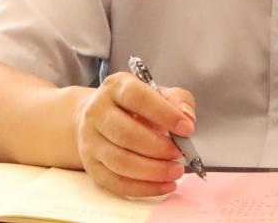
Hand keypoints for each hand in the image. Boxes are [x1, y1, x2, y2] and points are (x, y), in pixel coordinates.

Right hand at [75, 72, 196, 197]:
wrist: (95, 116)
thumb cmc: (132, 106)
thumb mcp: (155, 92)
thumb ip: (177, 99)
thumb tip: (187, 118)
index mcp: (115, 88)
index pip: (137, 98)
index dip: (164, 114)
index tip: (186, 128)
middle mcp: (97, 112)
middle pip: (126, 134)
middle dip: (158, 148)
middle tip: (179, 153)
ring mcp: (91, 140)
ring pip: (121, 161)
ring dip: (153, 171)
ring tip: (175, 171)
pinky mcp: (91, 165)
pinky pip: (116, 183)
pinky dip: (144, 188)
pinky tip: (164, 185)